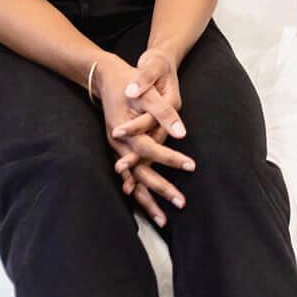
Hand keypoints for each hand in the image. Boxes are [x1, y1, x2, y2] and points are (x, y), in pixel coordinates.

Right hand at [94, 53, 195, 227]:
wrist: (105, 76)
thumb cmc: (129, 82)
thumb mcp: (146, 92)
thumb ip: (163, 112)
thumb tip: (182, 132)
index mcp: (126, 132)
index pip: (151, 150)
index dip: (170, 159)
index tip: (191, 166)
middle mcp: (119, 145)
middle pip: (140, 174)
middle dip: (160, 190)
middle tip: (181, 204)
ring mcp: (117, 149)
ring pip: (133, 181)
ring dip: (147, 200)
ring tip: (163, 220)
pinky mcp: (119, 150)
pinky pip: (129, 176)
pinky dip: (139, 191)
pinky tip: (147, 205)